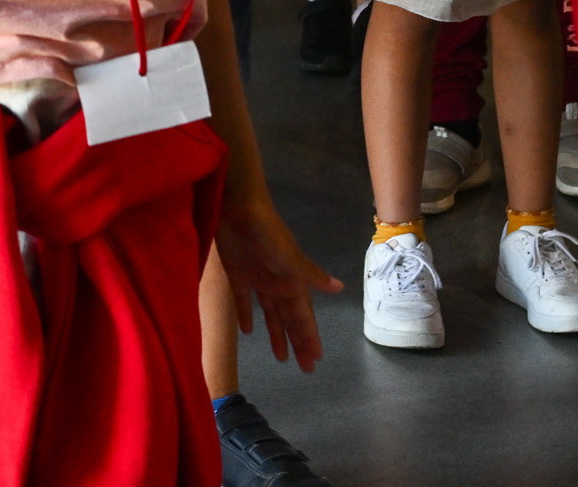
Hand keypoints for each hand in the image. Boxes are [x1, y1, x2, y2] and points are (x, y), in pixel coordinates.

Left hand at [212, 191, 340, 370]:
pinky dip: (245, 315)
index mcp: (292, 282)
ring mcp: (258, 279)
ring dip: (275, 333)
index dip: (309, 337)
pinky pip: (243, 301)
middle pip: (289, 319)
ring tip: (280, 357)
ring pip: (269, 313)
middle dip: (298, 342)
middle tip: (306, 369)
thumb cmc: (266, 234)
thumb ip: (311, 275)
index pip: (303, 316)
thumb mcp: (290, 258)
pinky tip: (247, 332)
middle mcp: (278, 283)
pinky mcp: (237, 274)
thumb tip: (340, 288)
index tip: (316, 360)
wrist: (237, 208)